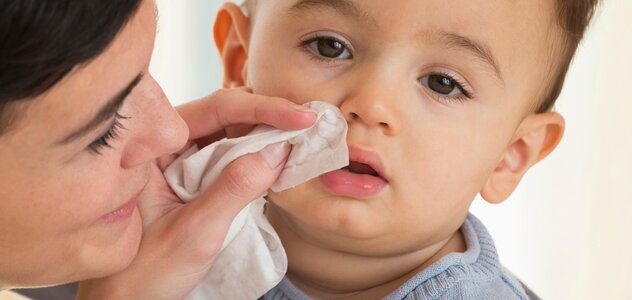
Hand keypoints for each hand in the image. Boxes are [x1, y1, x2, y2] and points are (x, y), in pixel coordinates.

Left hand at [77, 88, 315, 298]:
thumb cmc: (142, 274)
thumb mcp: (194, 232)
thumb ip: (235, 189)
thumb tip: (278, 150)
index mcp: (152, 147)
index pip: (215, 110)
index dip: (264, 109)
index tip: (302, 118)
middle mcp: (167, 146)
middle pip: (227, 115)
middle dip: (270, 117)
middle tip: (311, 123)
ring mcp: (182, 163)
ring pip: (232, 135)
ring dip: (267, 136)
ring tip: (302, 138)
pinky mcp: (195, 180)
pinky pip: (231, 158)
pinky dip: (259, 158)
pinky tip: (279, 159)